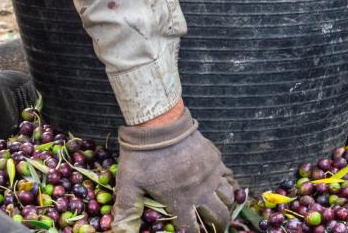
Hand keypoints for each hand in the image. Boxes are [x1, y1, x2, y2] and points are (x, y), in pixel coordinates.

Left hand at [115, 106, 236, 232]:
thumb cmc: (142, 156)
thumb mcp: (129, 184)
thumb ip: (127, 210)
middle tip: (215, 228)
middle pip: (219, 216)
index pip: (192, 229)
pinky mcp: (215, 159)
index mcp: (181, 201)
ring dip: (226, 204)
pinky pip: (226, 176)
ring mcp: (211, 174)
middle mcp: (201, 192)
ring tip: (221, 206)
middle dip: (218, 225)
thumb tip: (119, 232)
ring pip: (228, 197)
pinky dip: (226, 182)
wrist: (159, 125)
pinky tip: (218, 182)